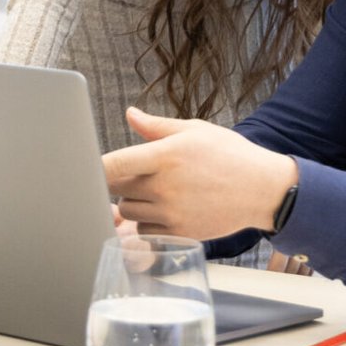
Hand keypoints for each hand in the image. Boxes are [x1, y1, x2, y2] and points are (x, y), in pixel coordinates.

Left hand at [102, 107, 296, 238]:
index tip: (83, 166)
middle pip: (115, 188)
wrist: (262, 189)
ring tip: (156, 190)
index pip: (113, 165)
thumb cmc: (230, 155)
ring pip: (127, 210)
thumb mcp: (195, 130)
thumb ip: (157, 126)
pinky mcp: (179, 232)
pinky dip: (148, 222)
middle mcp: (165, 186)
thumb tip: (130, 114)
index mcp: (165, 156)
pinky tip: (166, 209)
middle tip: (134, 173)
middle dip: (117, 181)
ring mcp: (171, 212)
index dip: (92, 167)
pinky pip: (145, 230)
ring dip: (132, 202)